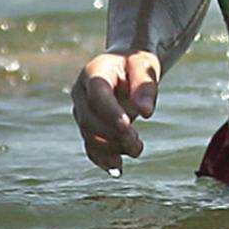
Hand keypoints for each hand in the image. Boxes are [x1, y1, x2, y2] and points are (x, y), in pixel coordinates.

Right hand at [72, 50, 159, 172]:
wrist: (125, 63)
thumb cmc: (137, 61)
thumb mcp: (145, 64)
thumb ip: (145, 86)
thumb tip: (146, 113)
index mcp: (93, 73)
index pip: (98, 96)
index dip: (110, 113)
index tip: (128, 126)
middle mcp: (81, 93)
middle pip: (90, 120)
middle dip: (113, 135)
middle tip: (137, 145)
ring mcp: (81, 110)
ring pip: (89, 136)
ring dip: (110, 149)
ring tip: (136, 151)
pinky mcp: (87, 125)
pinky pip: (90, 144)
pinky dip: (101, 158)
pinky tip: (116, 168)